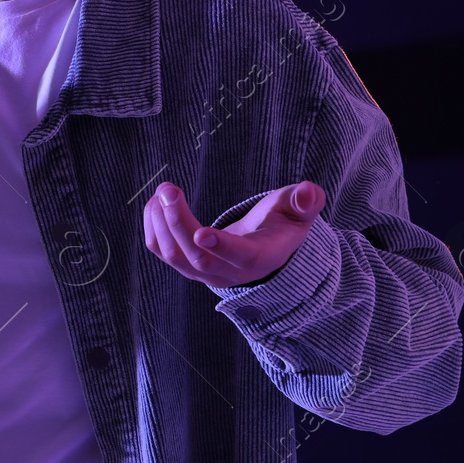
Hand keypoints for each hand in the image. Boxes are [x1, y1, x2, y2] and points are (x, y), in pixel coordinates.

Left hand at [142, 180, 324, 288]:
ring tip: (162, 191)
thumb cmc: (281, 223)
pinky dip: (154, 228)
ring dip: (161, 224)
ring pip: (175, 257)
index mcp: (261, 257)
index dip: (221, 247)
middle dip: (179, 222)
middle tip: (168, 189)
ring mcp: (205, 273)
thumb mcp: (298, 211)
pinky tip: (156, 203)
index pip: (240, 256)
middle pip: (199, 258)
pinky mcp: (187, 266)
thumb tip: (309, 192)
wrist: (264, 248)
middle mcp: (230, 272)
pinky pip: (162, 252)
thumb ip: (306, 202)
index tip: (201, 233)